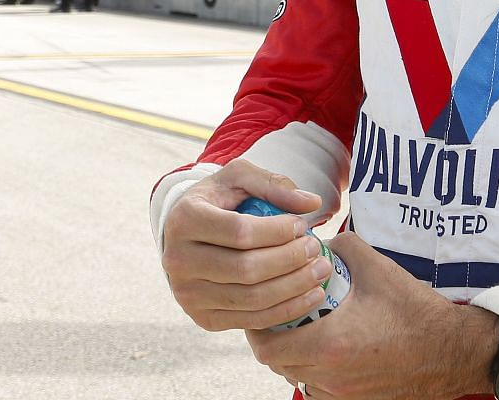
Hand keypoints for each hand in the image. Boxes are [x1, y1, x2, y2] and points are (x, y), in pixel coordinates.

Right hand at [160, 159, 332, 330]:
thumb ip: (273, 185)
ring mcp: (188, 294)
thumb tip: (312, 204)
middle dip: (290, 259)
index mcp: (185, 219)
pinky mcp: (202, 317)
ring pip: (252, 298)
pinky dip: (287, 310)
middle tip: (316, 248)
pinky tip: (311, 296)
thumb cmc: (217, 202)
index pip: (239, 231)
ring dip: (295, 287)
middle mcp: (179, 260)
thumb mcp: (238, 178)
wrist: (186, 236)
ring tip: (320, 271)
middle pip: (246, 268)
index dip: (277, 231)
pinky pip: (252, 320)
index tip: (301, 225)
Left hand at [245, 232, 498, 399]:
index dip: (256, 324)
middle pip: (277, 363)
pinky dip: (313, 367)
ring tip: (300, 324)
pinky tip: (325, 343)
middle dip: (271, 335)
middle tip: (276, 309)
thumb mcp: (376, 265)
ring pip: (296, 376)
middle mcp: (331, 376)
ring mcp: (345, 393)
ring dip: (291, 353)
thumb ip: (339, 244)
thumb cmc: (415, 310)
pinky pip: (319, 387)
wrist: (455, 350)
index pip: (266, 346)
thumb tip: (315, 237)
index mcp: (330, 345)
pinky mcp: (358, 399)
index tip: (260, 303)